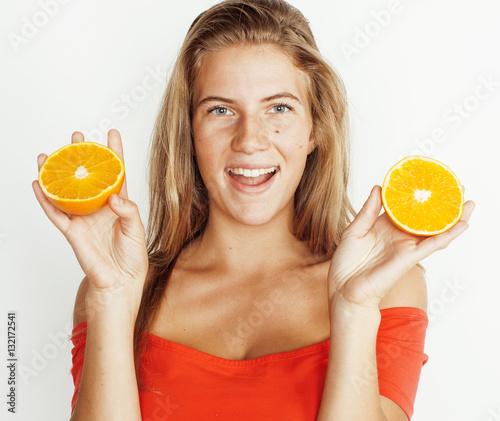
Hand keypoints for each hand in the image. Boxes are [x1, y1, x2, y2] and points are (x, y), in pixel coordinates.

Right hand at [32, 130, 147, 313]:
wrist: (120, 282)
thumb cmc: (132, 257)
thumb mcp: (137, 230)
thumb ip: (128, 211)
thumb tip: (112, 196)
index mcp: (118, 204)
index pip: (115, 174)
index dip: (114, 154)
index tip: (112, 133)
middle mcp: (99, 207)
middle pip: (87, 176)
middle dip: (81, 155)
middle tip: (77, 137)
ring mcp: (83, 218)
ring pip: (66, 190)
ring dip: (57, 172)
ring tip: (49, 154)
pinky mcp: (72, 231)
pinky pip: (55, 213)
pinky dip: (45, 199)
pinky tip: (38, 183)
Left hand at [328, 185, 474, 308]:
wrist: (344, 289)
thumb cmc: (346, 263)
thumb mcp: (354, 230)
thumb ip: (368, 210)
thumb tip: (379, 187)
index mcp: (384, 226)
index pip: (404, 207)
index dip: (415, 194)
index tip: (426, 178)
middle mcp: (398, 235)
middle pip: (424, 216)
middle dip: (441, 203)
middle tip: (456, 186)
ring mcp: (406, 246)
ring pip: (435, 230)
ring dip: (453, 217)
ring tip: (468, 202)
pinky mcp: (410, 258)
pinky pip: (433, 245)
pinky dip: (448, 235)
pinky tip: (462, 225)